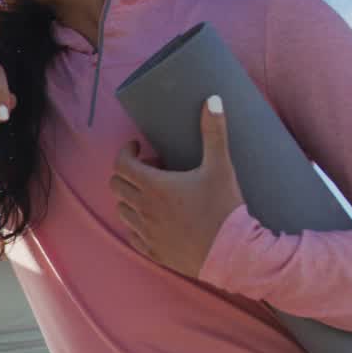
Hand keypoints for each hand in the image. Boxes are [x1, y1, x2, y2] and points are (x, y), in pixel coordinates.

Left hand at [109, 96, 244, 277]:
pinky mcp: (152, 251)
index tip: (137, 146)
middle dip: (128, 173)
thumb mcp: (220, 167)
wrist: (235, 254)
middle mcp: (143, 209)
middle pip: (117, 185)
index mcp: (154, 187)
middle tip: (151, 169)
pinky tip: (155, 218)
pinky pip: (132, 234)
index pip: (120, 164)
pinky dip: (137, 223)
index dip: (125, 152)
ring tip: (153, 193)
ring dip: (131, 198)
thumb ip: (214, 131)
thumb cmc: (226, 208)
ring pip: (122, 209)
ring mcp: (146, 232)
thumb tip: (212, 99)